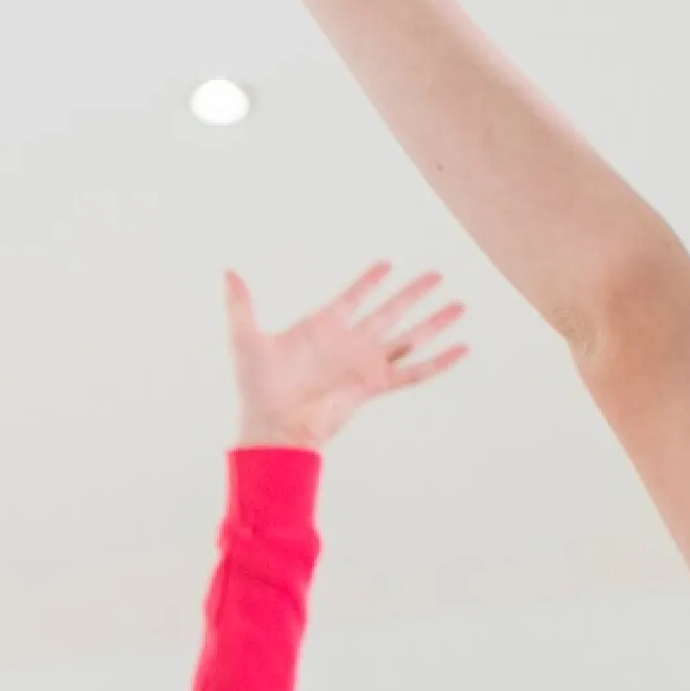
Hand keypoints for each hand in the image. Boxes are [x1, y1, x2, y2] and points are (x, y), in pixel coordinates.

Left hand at [226, 264, 465, 451]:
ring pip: (408, 337)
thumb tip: (228, 271)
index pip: (353, 297)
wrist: (274, 427)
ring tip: (459, 303)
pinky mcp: (374, 386)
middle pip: (390, 311)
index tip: (387, 263)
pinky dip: (439, 361)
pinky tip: (462, 348)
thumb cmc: (258, 388)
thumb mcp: (245, 339)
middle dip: (413, 293)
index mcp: (322, 328)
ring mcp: (364, 365)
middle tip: (437, 273)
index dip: (369, 281)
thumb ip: (241, 304)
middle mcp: (348, 344)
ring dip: (434, 321)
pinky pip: (414, 372)